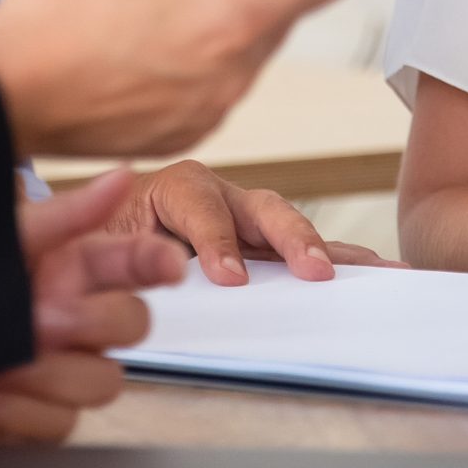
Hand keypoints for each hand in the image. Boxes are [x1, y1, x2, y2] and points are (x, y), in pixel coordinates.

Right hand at [0, 0, 349, 157]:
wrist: (2, 98)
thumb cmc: (54, 23)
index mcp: (228, 24)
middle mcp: (231, 76)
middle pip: (283, 9)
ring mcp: (208, 111)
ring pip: (247, 44)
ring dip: (228, 4)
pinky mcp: (182, 131)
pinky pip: (216, 80)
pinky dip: (202, 46)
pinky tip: (150, 26)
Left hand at [0, 169, 184, 455]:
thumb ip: (63, 217)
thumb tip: (119, 177)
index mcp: (65, 267)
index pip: (132, 262)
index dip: (155, 260)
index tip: (166, 260)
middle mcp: (66, 316)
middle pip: (130, 327)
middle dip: (90, 323)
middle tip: (40, 317)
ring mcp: (51, 369)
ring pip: (99, 381)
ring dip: (47, 373)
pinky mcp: (28, 416)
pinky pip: (56, 424)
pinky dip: (16, 410)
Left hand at [114, 159, 401, 286]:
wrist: (92, 241)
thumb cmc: (94, 243)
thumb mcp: (94, 246)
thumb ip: (121, 252)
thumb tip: (153, 268)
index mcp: (173, 187)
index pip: (200, 206)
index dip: (215, 241)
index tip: (230, 279)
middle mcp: (219, 196)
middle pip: (261, 208)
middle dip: (290, 237)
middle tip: (312, 271)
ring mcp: (245, 221)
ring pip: (291, 228)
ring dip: (330, 250)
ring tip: (375, 271)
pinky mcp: (262, 247)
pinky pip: (302, 253)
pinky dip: (338, 261)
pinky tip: (376, 273)